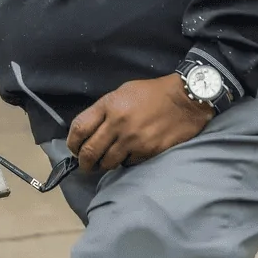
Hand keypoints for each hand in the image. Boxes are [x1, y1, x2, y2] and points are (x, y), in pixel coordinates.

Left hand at [67, 75, 213, 172]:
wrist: (185, 100)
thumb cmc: (152, 93)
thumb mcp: (123, 92)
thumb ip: (104, 110)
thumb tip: (89, 131)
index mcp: (109, 105)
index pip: (79, 129)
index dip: (72, 143)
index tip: (74, 149)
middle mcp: (118, 124)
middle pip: (90, 151)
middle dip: (84, 162)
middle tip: (85, 165)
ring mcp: (133, 140)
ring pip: (107, 162)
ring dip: (103, 165)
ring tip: (105, 162)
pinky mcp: (147, 151)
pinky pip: (128, 163)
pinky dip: (124, 162)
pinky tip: (128, 156)